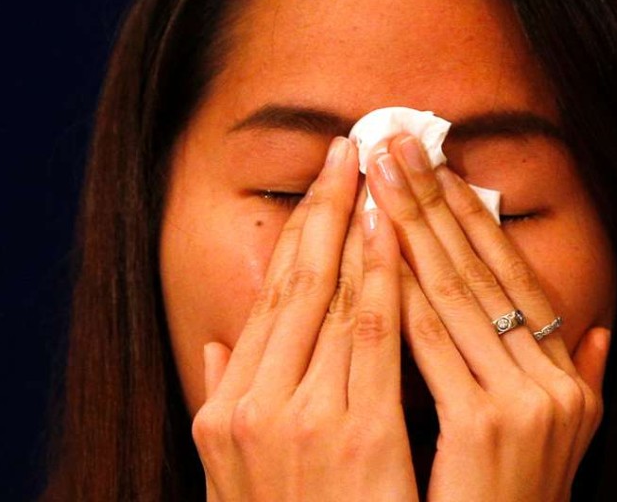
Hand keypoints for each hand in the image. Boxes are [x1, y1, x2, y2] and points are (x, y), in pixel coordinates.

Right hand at [191, 137, 417, 501]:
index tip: (325, 182)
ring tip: (379, 172)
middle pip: (297, 284)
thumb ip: (222, 403)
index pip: (272, 298)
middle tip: (352, 148)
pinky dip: (386, 279)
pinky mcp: (352, 435)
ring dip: (360, 228)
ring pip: (335, 298)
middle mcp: (252, 404)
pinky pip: (374, 338)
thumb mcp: (232, 474)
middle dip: (327, 207)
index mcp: (227, 408)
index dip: (301, 232)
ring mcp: (300, 418)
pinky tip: (399, 235)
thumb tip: (217, 347)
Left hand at [366, 135, 610, 501]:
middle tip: (395, 141)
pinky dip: (400, 290)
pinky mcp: (490, 425)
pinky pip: (431, 343)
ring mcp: (527, 402)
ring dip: (413, 228)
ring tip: (380, 173)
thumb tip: (592, 331)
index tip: (435, 167)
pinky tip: (372, 247)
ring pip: (456, 293)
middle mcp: (557, 382)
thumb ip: (577, 383)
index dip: (470, 217)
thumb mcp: (554, 446)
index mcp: (566, 379)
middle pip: (482, 271)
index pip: (510, 277)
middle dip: (434, 201)